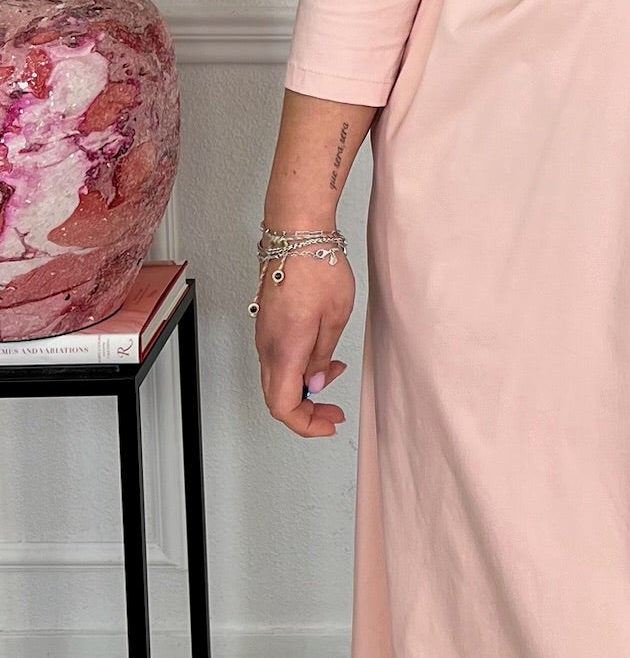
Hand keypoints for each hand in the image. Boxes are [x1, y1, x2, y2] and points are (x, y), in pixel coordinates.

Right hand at [253, 249, 355, 437]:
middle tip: (334, 411)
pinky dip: (298, 368)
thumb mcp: (336, 317)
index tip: (329, 423)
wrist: (295, 233)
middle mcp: (267, 346)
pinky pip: (277, 360)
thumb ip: (322, 356)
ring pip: (276, 379)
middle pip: (277, 398)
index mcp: (285, 349)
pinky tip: (320, 356)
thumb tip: (314, 383)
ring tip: (334, 373)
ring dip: (304, 387)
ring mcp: (264, 335)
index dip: (306, 424)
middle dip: (307, 412)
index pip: (284, 406)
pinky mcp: (266, 324)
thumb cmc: (318, 266)